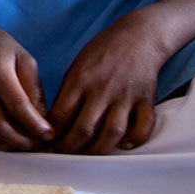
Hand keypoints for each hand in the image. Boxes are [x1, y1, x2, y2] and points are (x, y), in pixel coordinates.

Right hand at [0, 20, 55, 150]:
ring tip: (22, 142)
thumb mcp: (24, 57)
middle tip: (37, 143)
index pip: (18, 106)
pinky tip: (2, 138)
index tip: (50, 135)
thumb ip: (34, 88)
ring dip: (7, 144)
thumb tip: (41, 118)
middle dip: (22, 141)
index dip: (35, 125)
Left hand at [47, 13, 166, 154]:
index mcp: (80, 80)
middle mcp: (102, 90)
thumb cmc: (102, 52)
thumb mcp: (77, 66)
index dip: (53, 132)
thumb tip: (57, 121)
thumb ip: (69, 92)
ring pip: (112, 131)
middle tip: (64, 153)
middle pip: (85, 128)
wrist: (138, 37)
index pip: (62, 114)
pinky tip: (125, 145)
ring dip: (99, 149)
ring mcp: (126, 95)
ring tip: (89, 156)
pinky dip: (136, 138)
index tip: (48, 140)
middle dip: (71, 147)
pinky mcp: (146, 99)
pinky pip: (144, 125)